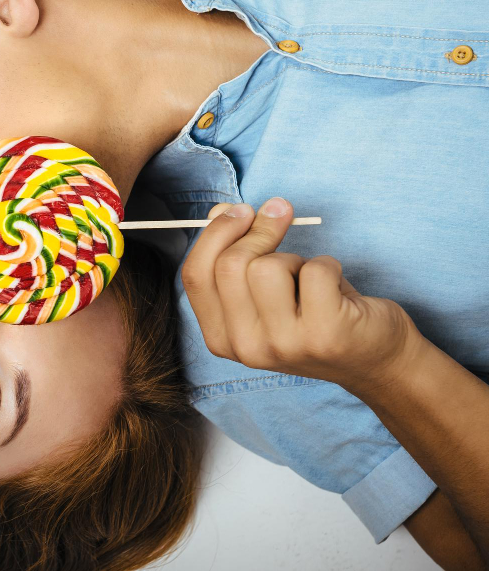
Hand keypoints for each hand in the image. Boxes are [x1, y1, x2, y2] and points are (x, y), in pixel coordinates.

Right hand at [180, 197, 421, 392]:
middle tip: (281, 216)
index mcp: (221, 338)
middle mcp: (246, 347)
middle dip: (258, 230)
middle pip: (230, 265)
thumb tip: (221, 211)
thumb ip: (234, 255)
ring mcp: (284, 345)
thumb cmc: (314, 315)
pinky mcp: (325, 335)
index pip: (195, 275)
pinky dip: (329, 265)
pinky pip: (315, 271)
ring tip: (309, 278)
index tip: (242, 210)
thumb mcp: (264, 292)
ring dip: (295, 258)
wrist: (374, 360)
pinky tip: (336, 289)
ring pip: (268, 267)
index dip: (215, 233)